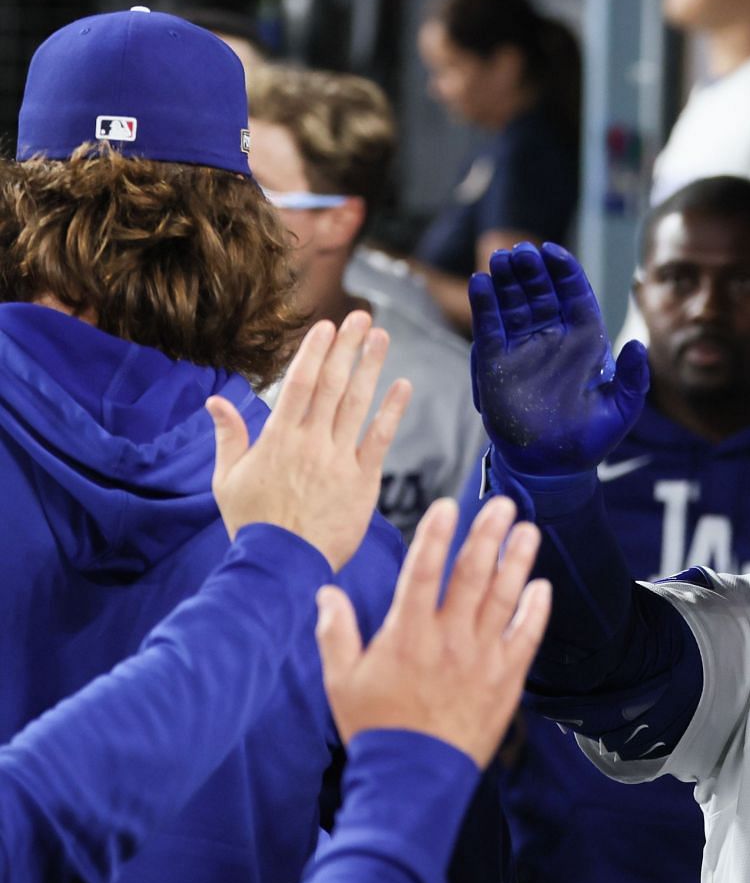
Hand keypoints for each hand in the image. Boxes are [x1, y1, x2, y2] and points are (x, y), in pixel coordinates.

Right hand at [207, 311, 409, 569]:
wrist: (280, 566)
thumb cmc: (252, 525)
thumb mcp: (228, 480)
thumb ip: (229, 437)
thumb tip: (215, 399)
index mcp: (277, 439)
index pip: (299, 384)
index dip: (314, 352)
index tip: (327, 326)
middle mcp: (311, 443)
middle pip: (332, 385)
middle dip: (347, 348)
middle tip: (362, 316)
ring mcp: (339, 461)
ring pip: (357, 405)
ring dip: (371, 368)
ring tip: (382, 337)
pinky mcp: (362, 482)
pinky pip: (379, 441)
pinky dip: (391, 412)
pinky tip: (403, 386)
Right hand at [316, 496, 548, 767]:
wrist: (413, 777)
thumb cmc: (375, 728)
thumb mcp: (341, 680)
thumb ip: (335, 633)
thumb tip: (325, 593)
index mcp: (407, 634)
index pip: (422, 571)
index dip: (435, 535)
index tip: (447, 505)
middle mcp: (448, 639)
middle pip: (472, 575)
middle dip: (487, 535)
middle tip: (502, 505)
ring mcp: (481, 658)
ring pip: (504, 599)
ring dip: (517, 562)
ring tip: (528, 532)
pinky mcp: (505, 680)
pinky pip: (525, 637)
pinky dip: (535, 611)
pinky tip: (542, 587)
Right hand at [469, 241, 648, 476]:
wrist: (553, 467)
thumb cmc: (591, 439)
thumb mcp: (621, 409)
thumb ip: (633, 378)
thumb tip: (638, 346)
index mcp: (585, 343)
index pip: (574, 296)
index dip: (564, 272)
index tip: (553, 252)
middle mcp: (553, 339)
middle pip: (541, 293)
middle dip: (532, 270)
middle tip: (522, 252)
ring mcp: (523, 348)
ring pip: (513, 303)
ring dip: (506, 280)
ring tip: (501, 258)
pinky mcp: (495, 363)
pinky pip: (489, 328)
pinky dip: (483, 305)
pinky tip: (480, 283)